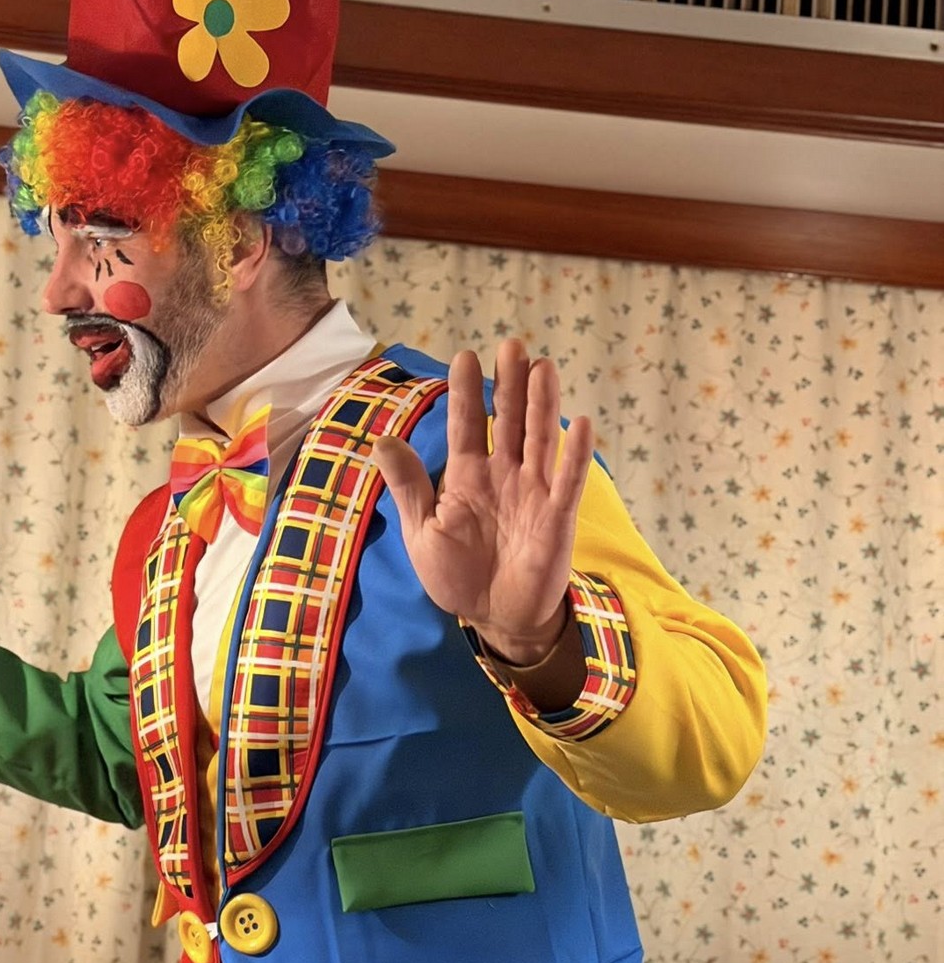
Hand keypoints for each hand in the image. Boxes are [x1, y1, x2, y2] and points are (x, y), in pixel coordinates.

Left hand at [372, 342, 593, 664]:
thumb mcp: (422, 531)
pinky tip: (581, 422)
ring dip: (543, 405)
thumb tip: (380, 440)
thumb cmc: (456, 575)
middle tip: (512, 345)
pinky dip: (575, 455)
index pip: (467, 426)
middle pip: (509, 421)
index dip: (468, 394)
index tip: (466, 357)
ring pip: (540, 440)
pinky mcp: (556, 517)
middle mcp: (503, 476)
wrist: (492, 617)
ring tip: (543, 367)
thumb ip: (408, 485)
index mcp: (467, 477)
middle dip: (510, 385)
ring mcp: (533, 493)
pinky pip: (568, 482)